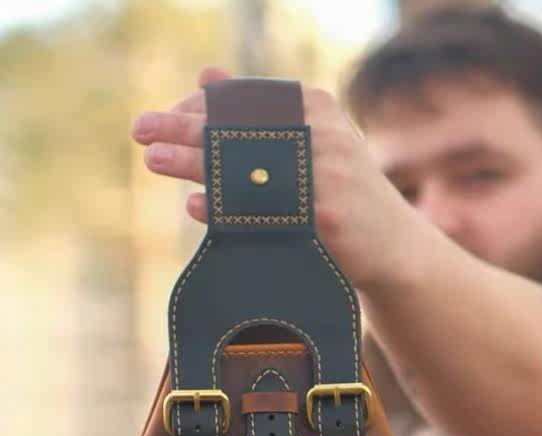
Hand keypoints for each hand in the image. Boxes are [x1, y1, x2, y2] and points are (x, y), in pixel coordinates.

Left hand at [131, 65, 419, 290]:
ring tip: (152, 158)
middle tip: (140, 130)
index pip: (243, 99)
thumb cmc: (345, 194)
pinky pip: (262, 212)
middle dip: (183, 127)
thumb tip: (207, 76)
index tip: (161, 121)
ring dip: (193, 161)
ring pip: (245, 166)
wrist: (394, 247)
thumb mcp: (312, 143)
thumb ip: (261, 112)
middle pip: (239, 126)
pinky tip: (193, 204)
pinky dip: (224, 207)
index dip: (196, 108)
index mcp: (316, 108)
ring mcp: (326, 176)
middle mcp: (323, 135)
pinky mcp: (325, 218)